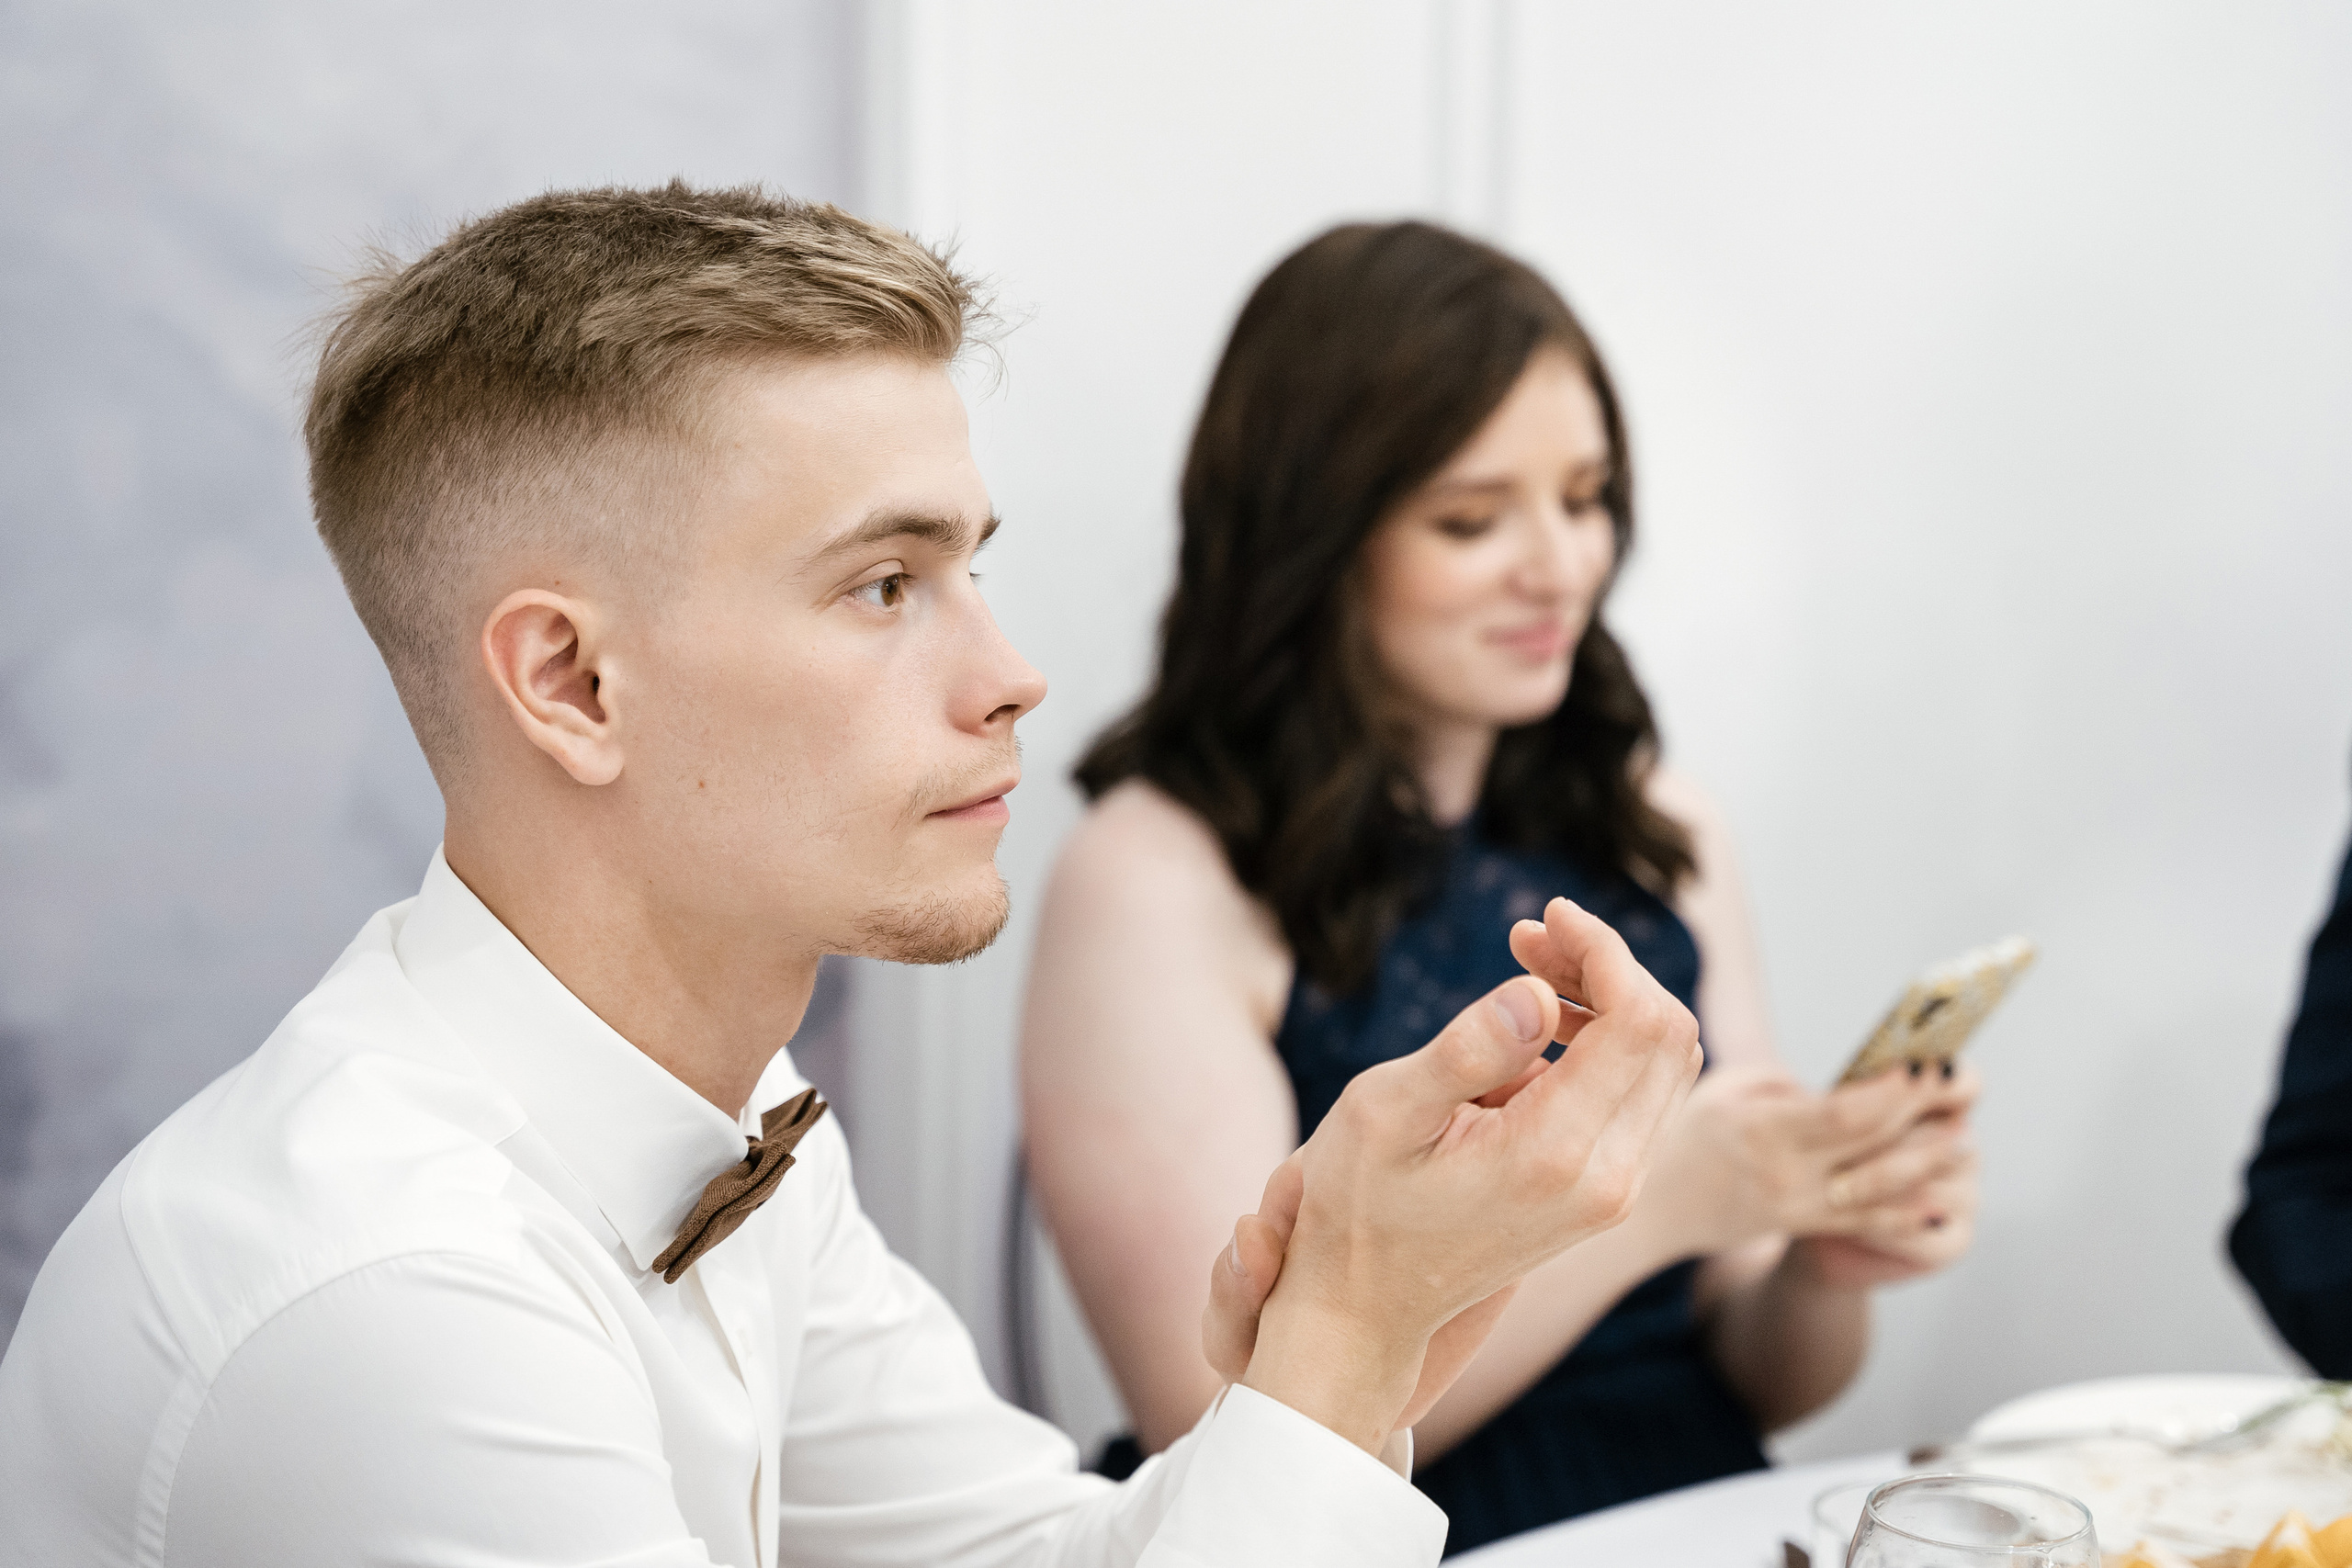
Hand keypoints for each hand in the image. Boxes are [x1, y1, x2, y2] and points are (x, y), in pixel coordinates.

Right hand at [1234, 896, 1703, 1451]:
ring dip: (1613, 998)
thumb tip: (1539, 994)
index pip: (1639, 1020)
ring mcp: (1616, 1192)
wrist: (1368, 1308)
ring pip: (1667, 1061)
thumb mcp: (1385, 1113)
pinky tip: (1542, 1025)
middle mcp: (1608, 1180)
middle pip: (1670, 1033)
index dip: (1605, 950)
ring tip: (1529, 971)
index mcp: (1556, 1156)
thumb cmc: (1358, 1205)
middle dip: (1610, 966)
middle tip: (1529, 939)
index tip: (1546, 919)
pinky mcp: (1608, 1193)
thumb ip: (1468, 1051)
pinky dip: (1611, 1039)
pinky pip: (1645, 1093)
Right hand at [1634, 1061, 1967, 1260]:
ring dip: (1929, 1164)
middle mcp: (1785, 1172)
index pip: (1843, 1113)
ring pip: (1880, 1189)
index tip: (1928, 1061)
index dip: (1894, 1090)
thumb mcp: (1723, 1089)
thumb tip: (1844, 1088)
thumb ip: (1785, 1083)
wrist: (1654, 1210)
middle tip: (1964, 1080)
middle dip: (1925, 1110)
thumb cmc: (1684, 1134)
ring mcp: (1797, 1206)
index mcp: (1760, 1129)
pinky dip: (1909, 1215)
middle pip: (1873, 1143)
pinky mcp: (1803, 1226)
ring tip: (1964, 1140)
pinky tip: (1944, 1204)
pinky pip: (1865, 1223)